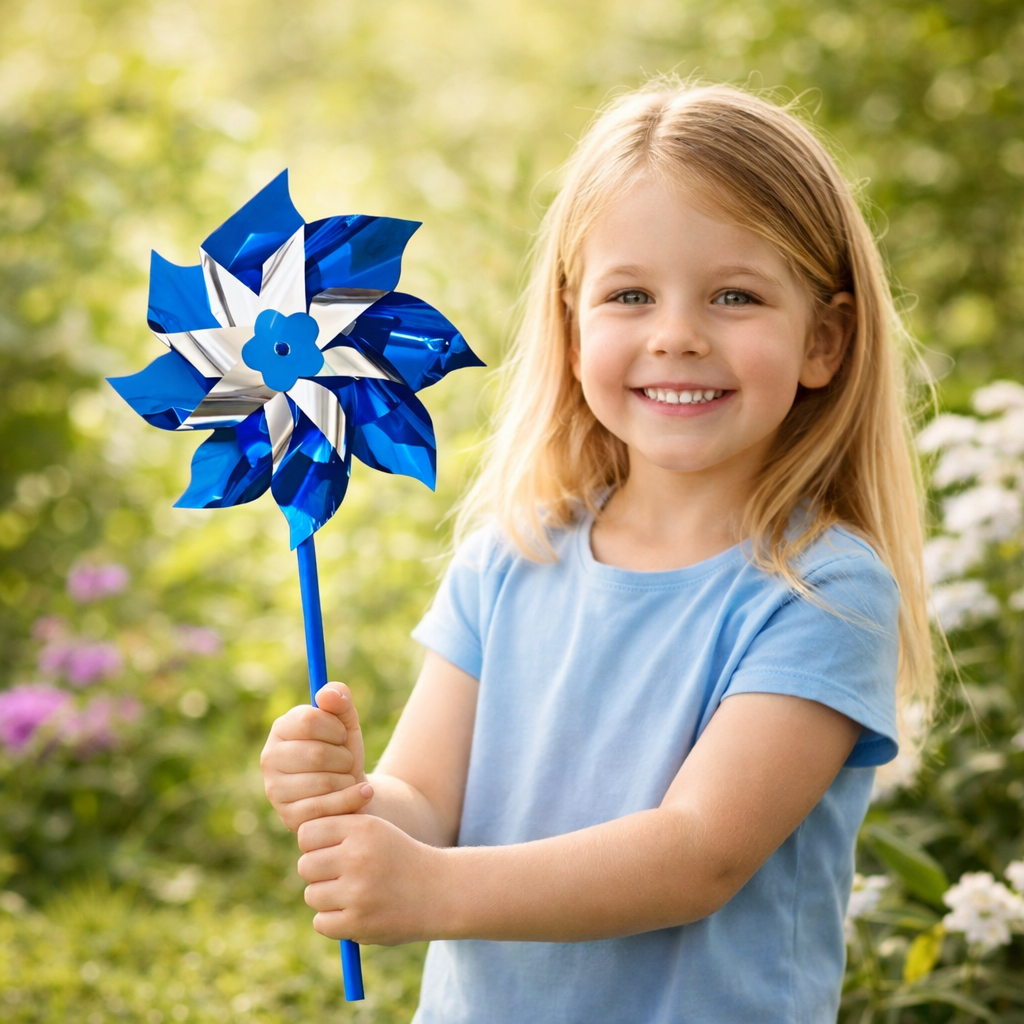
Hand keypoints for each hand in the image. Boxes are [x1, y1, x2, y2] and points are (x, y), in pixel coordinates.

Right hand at [260, 681, 370, 832]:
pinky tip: (363, 792)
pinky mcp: (289, 817)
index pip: (309, 720)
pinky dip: (352, 798)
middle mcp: (270, 758)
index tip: (342, 735)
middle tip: (346, 761)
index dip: (335, 728)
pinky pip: (326, 807)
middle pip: (317, 754)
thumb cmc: (344, 751)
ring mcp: (275, 790)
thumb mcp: (347, 721)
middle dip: (343, 757)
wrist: (352, 790)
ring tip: (346, 778)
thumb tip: (326, 694)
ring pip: (324, 782)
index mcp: (281, 728)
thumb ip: (340, 699)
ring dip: (347, 778)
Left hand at [297, 813, 450, 945]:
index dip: (315, 844)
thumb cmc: (398, 858)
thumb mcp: (374, 831)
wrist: (438, 891)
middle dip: (318, 873)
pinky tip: (355, 913)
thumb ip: (337, 830)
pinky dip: (333, 921)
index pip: (307, 833)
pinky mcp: (358, 923)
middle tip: (341, 876)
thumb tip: (297, 840)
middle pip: (305, 866)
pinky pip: (321, 922)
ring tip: (353, 894)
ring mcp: (358, 891)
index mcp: (362, 828)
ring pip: (312, 895)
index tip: (331, 851)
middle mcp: (358, 856)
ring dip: (327, 898)